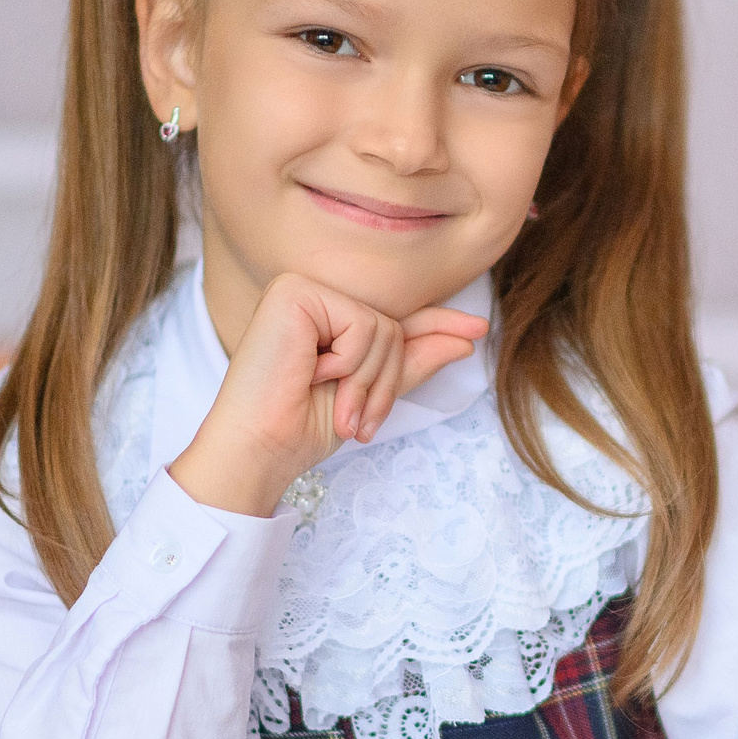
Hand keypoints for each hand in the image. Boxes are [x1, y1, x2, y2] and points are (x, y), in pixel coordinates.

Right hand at [169, 272, 485, 516]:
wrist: (260, 448)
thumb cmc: (302, 427)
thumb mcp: (369, 396)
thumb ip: (411, 364)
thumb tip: (465, 341)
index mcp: (326, 318)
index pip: (394, 319)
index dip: (438, 326)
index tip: (476, 331)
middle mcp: (314, 296)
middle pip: (393, 329)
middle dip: (383, 383)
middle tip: (355, 418)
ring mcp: (303, 290)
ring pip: (383, 329)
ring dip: (366, 381)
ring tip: (335, 405)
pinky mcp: (295, 292)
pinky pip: (361, 325)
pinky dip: (347, 363)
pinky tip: (311, 374)